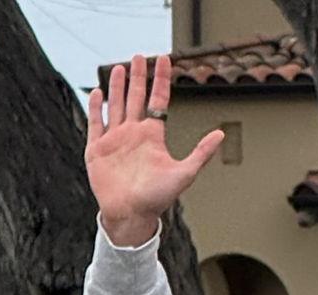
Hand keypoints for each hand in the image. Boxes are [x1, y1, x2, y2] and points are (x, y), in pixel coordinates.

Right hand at [86, 56, 224, 247]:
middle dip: (138, 77)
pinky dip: (97, 107)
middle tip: (139, 56)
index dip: (161, 80)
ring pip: (117, 105)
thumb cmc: (157, 199)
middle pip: (136, 97)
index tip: (164, 60)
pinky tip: (99, 93)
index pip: (158, 100)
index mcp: (152, 137)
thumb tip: (221, 135)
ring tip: (121, 68)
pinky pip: (96, 122)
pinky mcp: (97, 147)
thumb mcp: (184, 173)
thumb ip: (201, 153)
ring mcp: (115, 139)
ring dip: (118, 87)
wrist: (131, 214)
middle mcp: (134, 134)